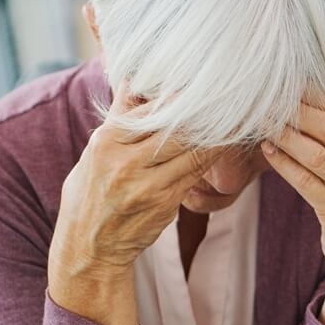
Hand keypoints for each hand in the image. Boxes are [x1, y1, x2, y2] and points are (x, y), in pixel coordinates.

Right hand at [48, 93, 224, 324]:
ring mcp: (148, 185)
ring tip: (235, 113)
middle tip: (228, 93)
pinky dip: (211, 155)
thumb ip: (118, 117)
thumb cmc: (90, 193)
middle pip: (176, 127)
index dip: (178, 95)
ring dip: (216, 132)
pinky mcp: (166, 202)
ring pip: (193, 149)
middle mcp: (125, 163)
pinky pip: (196, 172)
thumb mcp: (95, 151)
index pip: (149, 110)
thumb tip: (133, 77)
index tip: (201, 82)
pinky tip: (225, 142)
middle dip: (203, 111)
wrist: (89, 246)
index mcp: (106, 143)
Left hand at [261, 97, 324, 324]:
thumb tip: (308, 95)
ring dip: (285, 137)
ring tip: (264, 124)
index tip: (286, 86)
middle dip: (296, 113)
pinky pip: (304, 182)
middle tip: (268, 101)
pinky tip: (268, 150)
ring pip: (315, 155)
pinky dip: (283, 163)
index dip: (313, 96)